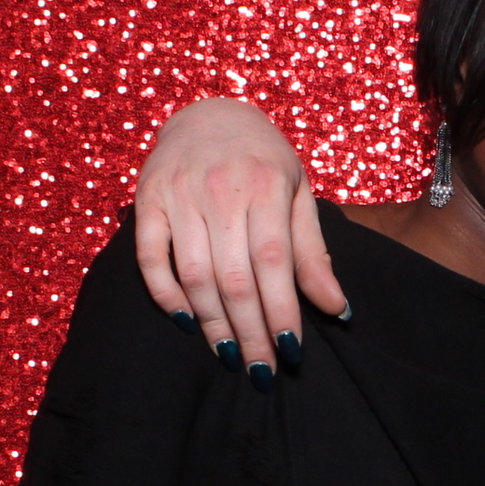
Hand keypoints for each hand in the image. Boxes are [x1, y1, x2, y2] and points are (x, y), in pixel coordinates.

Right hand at [131, 98, 345, 376]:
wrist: (208, 113)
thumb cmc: (262, 160)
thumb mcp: (298, 193)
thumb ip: (313, 252)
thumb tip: (337, 309)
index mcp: (265, 187)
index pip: (275, 264)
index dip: (281, 312)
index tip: (291, 353)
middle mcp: (220, 191)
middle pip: (234, 278)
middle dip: (249, 332)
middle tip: (261, 372)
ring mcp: (179, 196)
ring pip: (193, 275)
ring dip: (211, 323)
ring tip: (230, 355)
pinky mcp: (147, 201)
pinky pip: (150, 258)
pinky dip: (165, 294)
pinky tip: (187, 321)